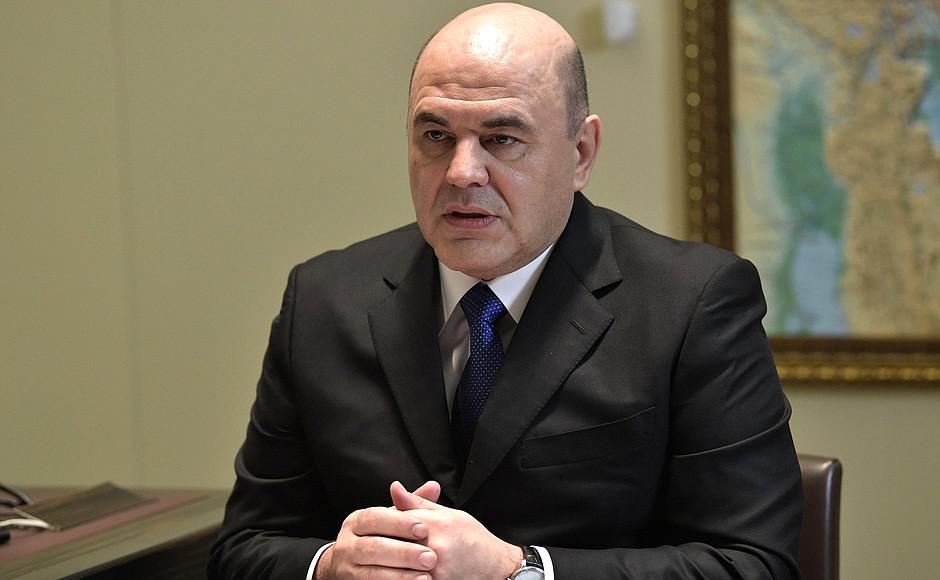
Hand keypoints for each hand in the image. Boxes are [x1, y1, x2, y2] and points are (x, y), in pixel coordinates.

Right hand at [315, 493, 438, 579]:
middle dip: (403, 553)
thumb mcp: (389, 519)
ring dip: (400, 576)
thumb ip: (410, 506)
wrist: (348, 566)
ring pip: (371, 573)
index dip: (399, 523)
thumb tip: (434, 486)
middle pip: (373, 548)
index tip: (423, 529)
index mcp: (356, 522)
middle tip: (430, 558)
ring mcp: (346, 569)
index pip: (374, 518)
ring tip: (425, 578)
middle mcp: (346, 544)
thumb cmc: (378, 537)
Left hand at [390, 481, 521, 579]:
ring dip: (393, 563)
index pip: (396, 520)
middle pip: (394, 544)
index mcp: (436, 525)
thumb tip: (394, 487)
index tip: (382, 527)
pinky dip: (404, 575)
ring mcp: (434, 571)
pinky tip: (404, 571)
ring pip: (400, 566)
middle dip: (386, 544)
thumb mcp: (448, 514)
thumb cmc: (473, 538)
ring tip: (391, 560)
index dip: (386, 522)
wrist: (495, 567)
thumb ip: (417, 502)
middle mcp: (434, 548)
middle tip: (381, 545)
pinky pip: (410, 578)